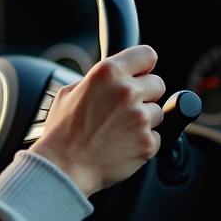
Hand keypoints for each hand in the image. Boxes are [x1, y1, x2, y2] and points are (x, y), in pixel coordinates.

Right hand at [29, 45, 165, 196]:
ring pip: (158, 112)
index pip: (146, 54)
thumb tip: (113, 78)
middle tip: (124, 108)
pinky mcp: (148, 142)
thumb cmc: (62, 132)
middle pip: (158, 83)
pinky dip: (143, 140)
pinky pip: (157, 136)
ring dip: (144, 119)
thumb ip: (96, 79)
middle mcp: (127, 91)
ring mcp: (140, 118)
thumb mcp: (69, 92)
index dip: (144, 65)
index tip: (141, 73)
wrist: (63, 166)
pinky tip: (122, 144)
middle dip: (145, 94)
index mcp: (108, 73)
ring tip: (119, 129)